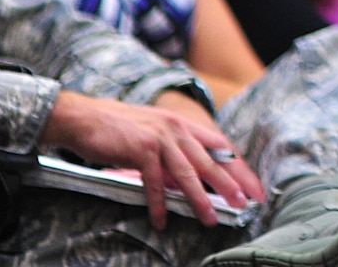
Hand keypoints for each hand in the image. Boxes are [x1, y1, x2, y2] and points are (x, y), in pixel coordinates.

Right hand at [43, 90, 263, 229]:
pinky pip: (155, 182)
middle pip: (210, 160)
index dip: (238, 167)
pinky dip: (158, 204)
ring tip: (211, 219)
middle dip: (230, 184)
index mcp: (182, 125)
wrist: (85, 118)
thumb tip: (189, 185)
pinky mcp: (141, 149)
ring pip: (188, 173)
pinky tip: (161, 221)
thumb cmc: (118, 130)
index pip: (220, 146)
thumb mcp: (154, 138)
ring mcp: (160, 138)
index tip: (252, 186)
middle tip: (245, 203)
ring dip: (200, 198)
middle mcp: (176, 129)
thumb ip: (173, 157)